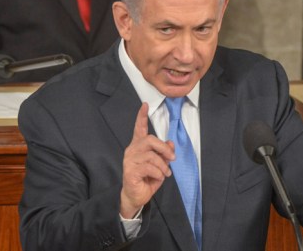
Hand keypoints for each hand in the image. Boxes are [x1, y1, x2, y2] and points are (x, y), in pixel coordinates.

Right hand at [119, 102, 174, 217]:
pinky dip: (158, 173)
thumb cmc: (147, 179)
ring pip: (151, 155)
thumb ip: (164, 154)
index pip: (139, 128)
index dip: (141, 116)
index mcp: (138, 146)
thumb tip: (171, 143)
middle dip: (164, 148)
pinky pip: (149, 167)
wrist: (136, 197)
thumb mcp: (160, 165)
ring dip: (163, 165)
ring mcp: (129, 160)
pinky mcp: (130, 171)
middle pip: (149, 139)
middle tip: (172, 158)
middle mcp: (132, 150)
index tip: (145, 105)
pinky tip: (158, 178)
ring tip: (165, 173)